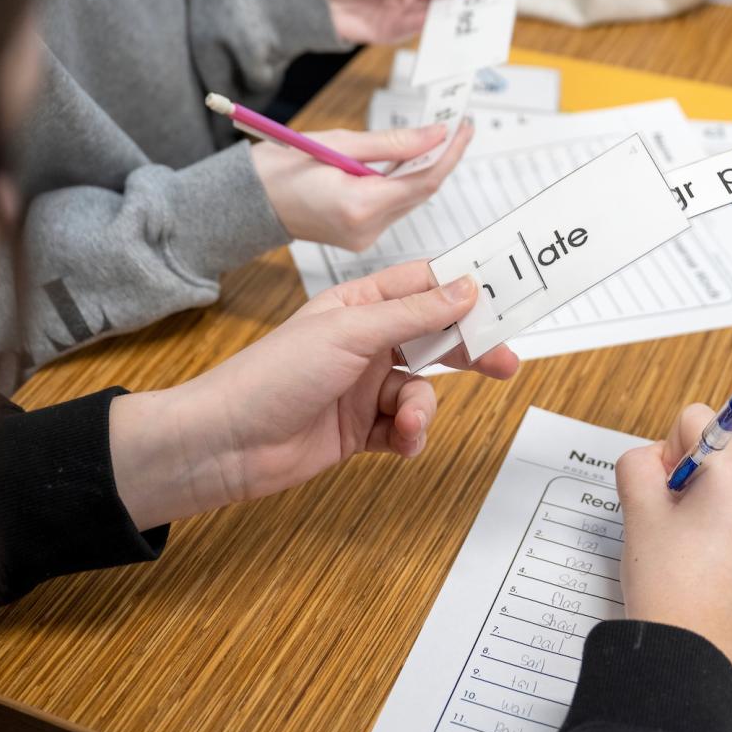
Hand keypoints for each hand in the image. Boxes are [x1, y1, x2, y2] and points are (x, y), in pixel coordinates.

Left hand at [109, 261, 519, 530]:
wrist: (226, 445)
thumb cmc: (273, 375)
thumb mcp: (351, 332)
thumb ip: (414, 313)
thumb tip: (466, 288)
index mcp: (360, 303)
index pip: (424, 286)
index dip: (464, 290)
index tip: (504, 296)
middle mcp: (365, 341)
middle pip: (435, 338)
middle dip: (468, 352)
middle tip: (504, 362)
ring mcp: (363, 386)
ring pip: (422, 390)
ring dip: (423, 409)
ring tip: (407, 424)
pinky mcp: (361, 428)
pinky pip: (405, 428)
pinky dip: (409, 436)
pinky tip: (399, 443)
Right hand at [252, 121, 471, 249]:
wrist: (247, 203)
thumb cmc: (281, 168)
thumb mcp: (338, 143)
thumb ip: (392, 143)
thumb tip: (436, 135)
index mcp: (359, 206)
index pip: (423, 181)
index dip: (449, 153)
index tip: (464, 127)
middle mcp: (366, 230)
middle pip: (420, 192)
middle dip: (440, 157)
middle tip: (455, 124)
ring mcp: (364, 239)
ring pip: (408, 200)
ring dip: (421, 169)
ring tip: (433, 136)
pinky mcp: (360, 238)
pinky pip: (392, 207)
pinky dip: (400, 183)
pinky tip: (403, 160)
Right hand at [615, 404, 731, 679]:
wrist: (694, 661)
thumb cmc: (669, 587)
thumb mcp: (638, 512)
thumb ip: (638, 465)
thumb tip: (654, 459)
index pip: (699, 420)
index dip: (668, 448)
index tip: (661, 489)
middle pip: (717, 456)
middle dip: (686, 480)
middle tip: (664, 524)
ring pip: (730, 494)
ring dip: (703, 509)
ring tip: (680, 553)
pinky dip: (721, 536)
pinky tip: (699, 572)